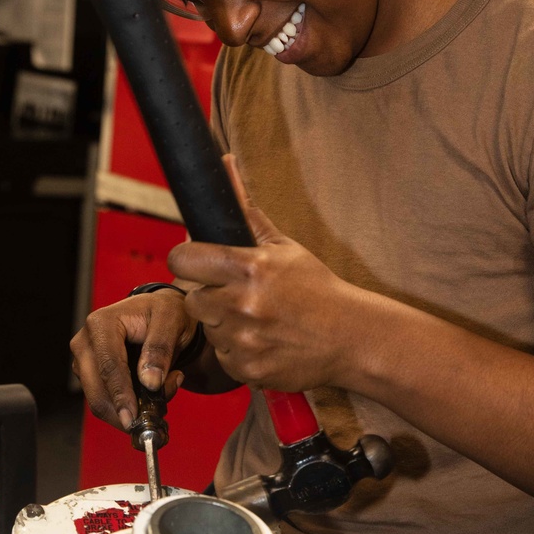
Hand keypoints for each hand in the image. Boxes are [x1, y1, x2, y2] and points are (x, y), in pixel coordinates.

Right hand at [70, 289, 194, 431]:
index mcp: (101, 323)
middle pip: (97, 390)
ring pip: (100, 401)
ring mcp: (84, 361)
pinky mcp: (90, 376)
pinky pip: (106, 402)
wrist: (159, 314)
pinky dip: (129, 407)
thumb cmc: (165, 313)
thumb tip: (150, 382)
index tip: (131, 419)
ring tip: (165, 394)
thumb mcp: (172, 320)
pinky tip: (152, 395)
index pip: (109, 366)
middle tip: (160, 414)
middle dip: (125, 410)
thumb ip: (161, 348)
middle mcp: (85, 342)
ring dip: (131, 409)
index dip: (121, 395)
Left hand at [167, 156, 361, 391]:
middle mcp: (241, 304)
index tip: (197, 263)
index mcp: (249, 267)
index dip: (186, 260)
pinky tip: (263, 341)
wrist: (351, 336)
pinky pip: (223, 357)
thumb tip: (224, 163)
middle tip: (235, 294)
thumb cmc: (316, 287)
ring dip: (223, 324)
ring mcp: (243, 340)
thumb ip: (246, 211)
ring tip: (256, 319)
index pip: (183, 259)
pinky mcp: (246, 369)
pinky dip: (237, 351)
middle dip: (208, 295)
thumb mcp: (283, 246)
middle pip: (191, 297)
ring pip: (207, 329)